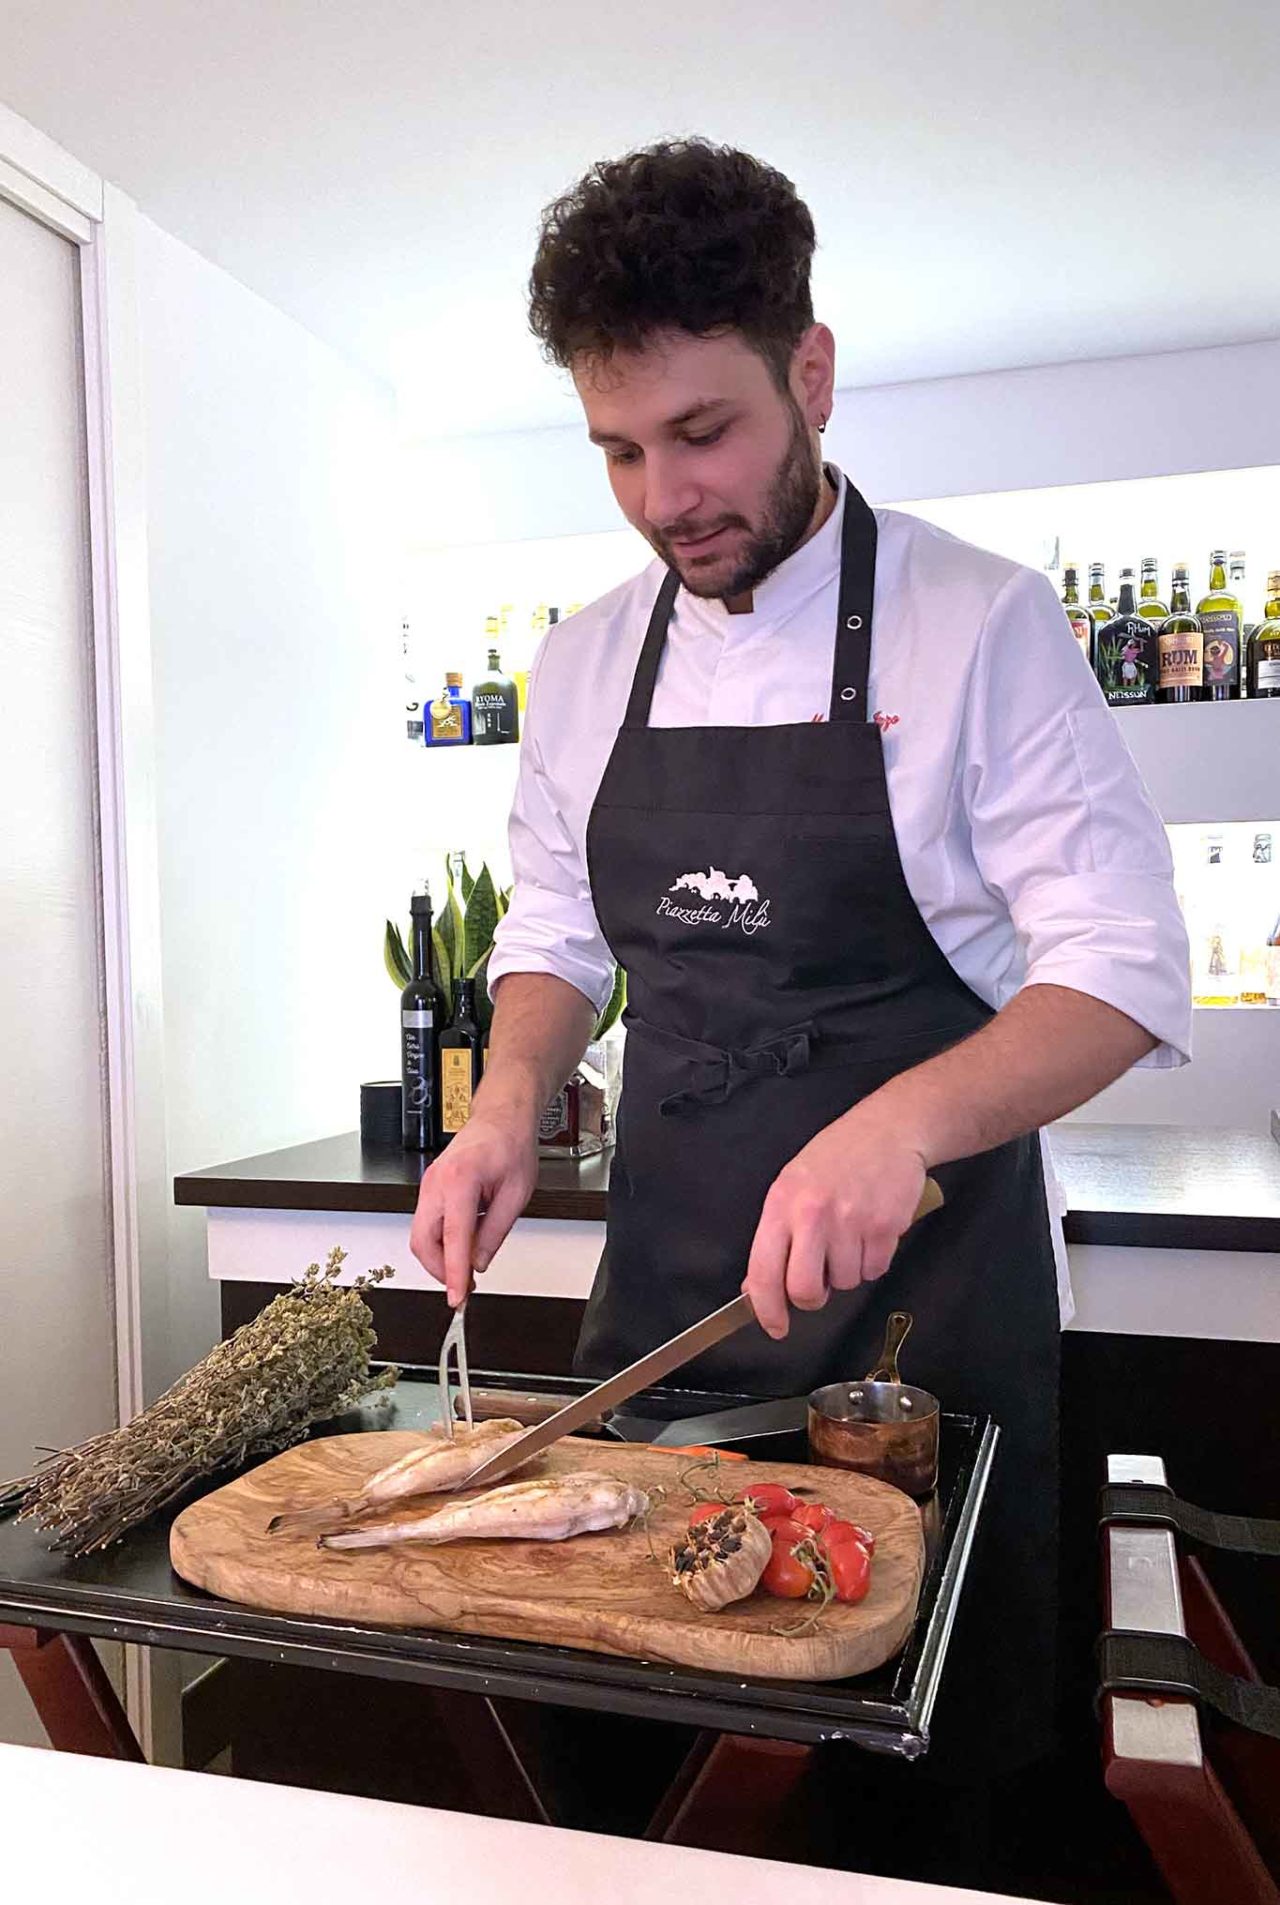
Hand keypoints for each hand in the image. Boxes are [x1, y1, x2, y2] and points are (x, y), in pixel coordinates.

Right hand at [409, 1109, 537, 1307]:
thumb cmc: (511, 1146)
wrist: (501, 1118)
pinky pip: (426, 1224)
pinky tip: (460, 1248)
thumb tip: (478, 1262)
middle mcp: (437, 1183)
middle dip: (441, 1270)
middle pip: (422, 1241)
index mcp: (461, 1181)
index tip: (458, 1298)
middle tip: (465, 1287)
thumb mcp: (516, 1194)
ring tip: (466, 1270)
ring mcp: (428, 1185)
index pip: (454, 1238)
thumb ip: (495, 1232)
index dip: (454, 1273)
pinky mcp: (429, 1189)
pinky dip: (440, 1242)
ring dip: (440, 1258)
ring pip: (420, 1235)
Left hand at [743, 1111, 927, 1339]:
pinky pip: (876, 1270)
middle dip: (814, 1297)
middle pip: (806, 1290)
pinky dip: (874, 1260)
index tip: (775, 1326)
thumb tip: (757, 1286)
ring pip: (847, 1283)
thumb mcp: (792, 1185)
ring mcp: (852, 1221)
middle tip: (821, 1281)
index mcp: (782, 1203)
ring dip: (849, 1270)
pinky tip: (871, 1230)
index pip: (764, 1271)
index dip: (767, 1309)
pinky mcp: (886, 1226)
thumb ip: (775, 1236)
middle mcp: (813, 1214)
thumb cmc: (837, 1157)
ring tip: (851, 1234)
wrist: (889, 1130)